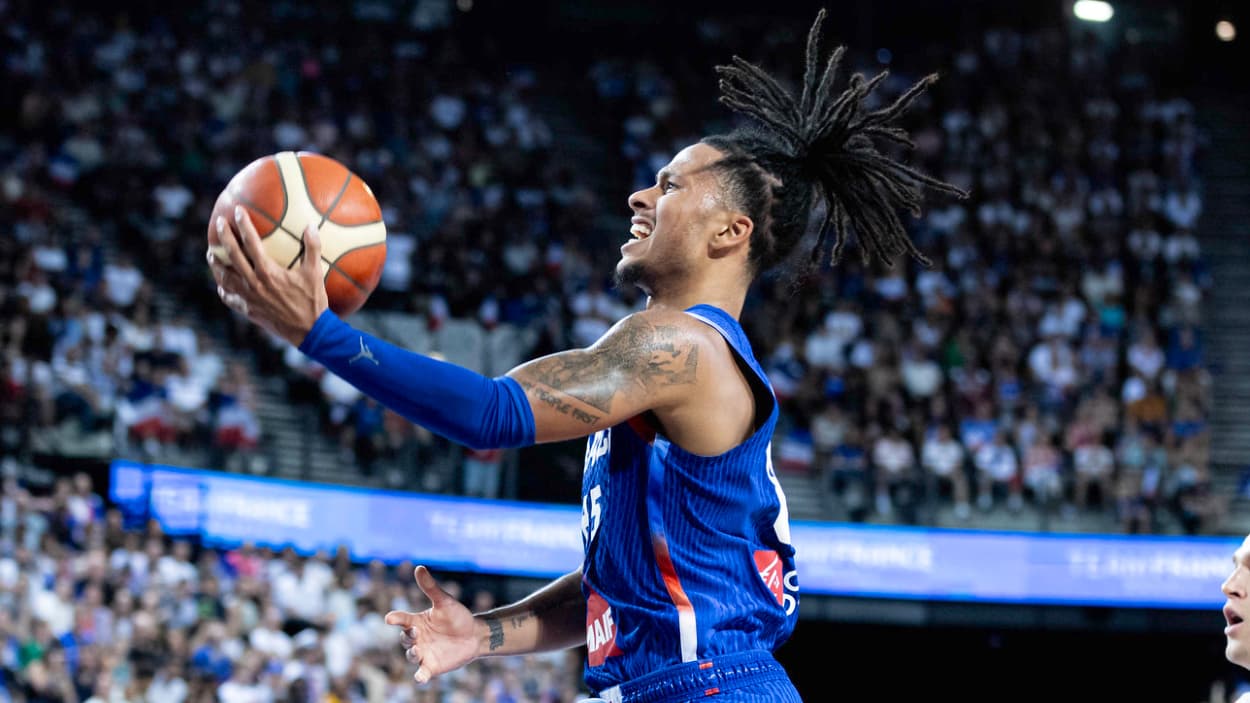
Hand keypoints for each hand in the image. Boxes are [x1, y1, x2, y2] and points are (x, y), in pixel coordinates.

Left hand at [207, 204, 328, 346]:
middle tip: (219, 223)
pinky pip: (230, 298)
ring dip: (216, 264)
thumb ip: (312, 248)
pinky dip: (224, 289)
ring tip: (211, 254)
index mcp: (268, 272)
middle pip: (232, 256)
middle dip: (224, 237)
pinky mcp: (248, 311)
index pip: (251, 243)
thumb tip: (310, 226)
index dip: (243, 225)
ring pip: (224, 278)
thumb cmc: (313, 301)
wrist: (309, 331)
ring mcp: (248, 298)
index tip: (238, 211)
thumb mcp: (315, 273)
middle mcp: (254, 283)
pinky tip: (222, 285)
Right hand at [384, 566, 479, 683]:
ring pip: (411, 656)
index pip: (402, 620)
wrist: (475, 635)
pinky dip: (419, 676)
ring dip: (412, 654)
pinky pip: (421, 674)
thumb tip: (419, 568)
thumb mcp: (445, 601)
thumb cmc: (458, 617)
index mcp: (417, 622)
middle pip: (405, 639)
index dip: (395, 619)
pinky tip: (420, 677)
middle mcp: (417, 638)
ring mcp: (423, 653)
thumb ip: (431, 588)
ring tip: (417, 650)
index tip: (389, 618)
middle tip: (415, 631)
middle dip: (408, 636)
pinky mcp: (432, 667)